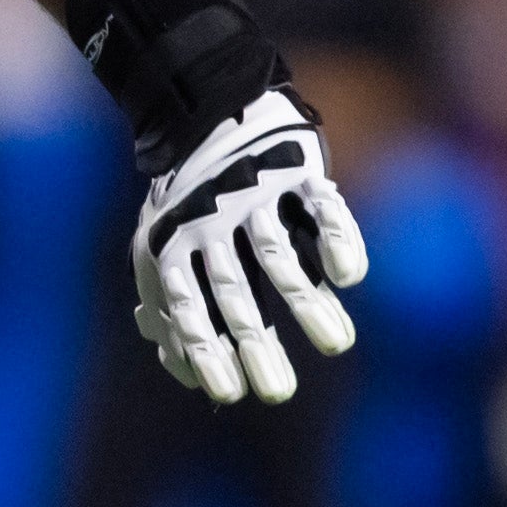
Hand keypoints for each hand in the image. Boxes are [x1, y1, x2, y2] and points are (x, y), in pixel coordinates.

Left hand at [132, 87, 366, 404]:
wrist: (214, 112)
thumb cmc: (190, 203)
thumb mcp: (159, 250)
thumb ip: (170, 309)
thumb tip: (183, 370)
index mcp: (175, 245)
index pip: (190, 309)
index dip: (207, 352)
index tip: (230, 395)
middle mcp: (211, 222)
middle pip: (235, 293)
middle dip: (257, 345)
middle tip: (279, 394)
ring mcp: (255, 196)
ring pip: (278, 256)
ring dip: (307, 303)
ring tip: (336, 345)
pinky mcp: (296, 171)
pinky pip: (318, 207)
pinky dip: (336, 238)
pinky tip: (347, 276)